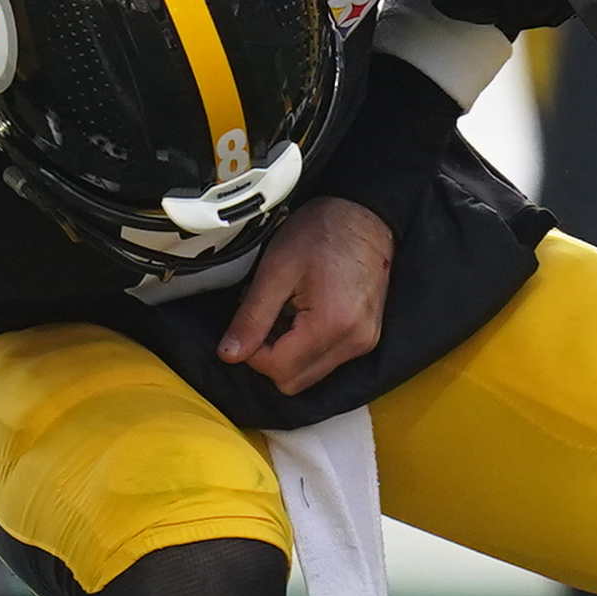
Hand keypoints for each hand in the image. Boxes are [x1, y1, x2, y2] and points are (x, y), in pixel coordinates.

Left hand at [216, 196, 392, 398]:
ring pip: (308, 375)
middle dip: (270, 354)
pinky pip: (326, 361)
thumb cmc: (323, 231)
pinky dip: (306, 346)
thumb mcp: (276, 269)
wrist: (364, 214)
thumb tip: (229, 353)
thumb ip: (252, 317)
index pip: (277, 369)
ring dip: (287, 352)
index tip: (249, 321)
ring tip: (287, 310)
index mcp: (332, 325)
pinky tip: (303, 314)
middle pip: (293, 381)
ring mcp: (364, 342)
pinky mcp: (366, 338)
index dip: (252, 351)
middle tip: (267, 314)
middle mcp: (354, 342)